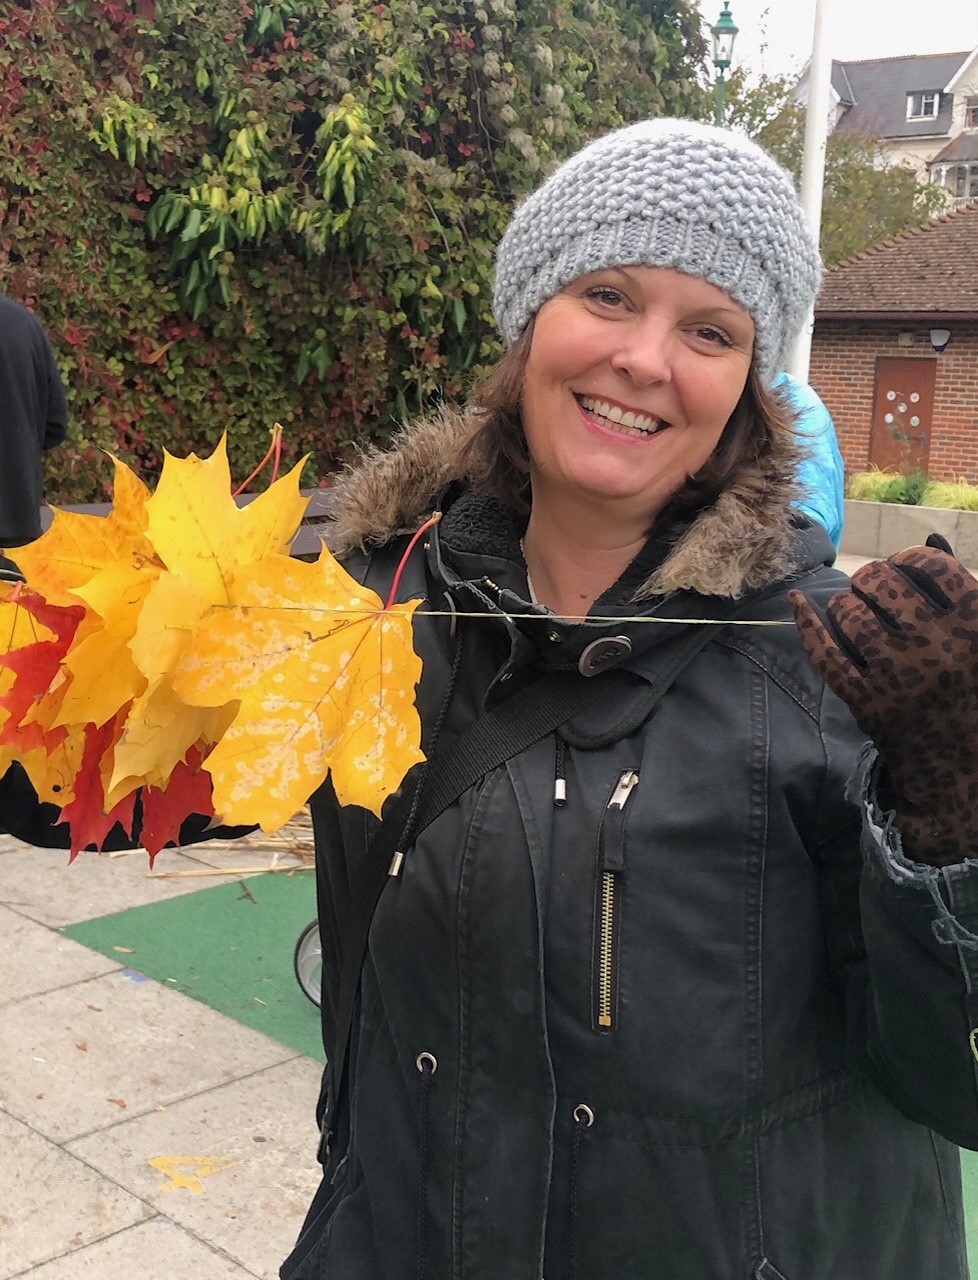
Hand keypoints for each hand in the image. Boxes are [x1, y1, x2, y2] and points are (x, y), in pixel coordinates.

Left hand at [790, 538, 977, 864]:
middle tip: (871, 589)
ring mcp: (898, 675)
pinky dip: (807, 624)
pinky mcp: (867, 702)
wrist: (963, 767)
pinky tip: (797, 604)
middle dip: (870, 579)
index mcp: (974, 624)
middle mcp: (936, 646)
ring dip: (844, 604)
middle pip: (881, 584)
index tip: (901, 567)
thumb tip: (928, 543)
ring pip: (849, 614)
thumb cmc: (972, 692)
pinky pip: (825, 653)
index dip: (907, 559)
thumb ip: (960, 590)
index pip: (929, 566)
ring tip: (853, 609)